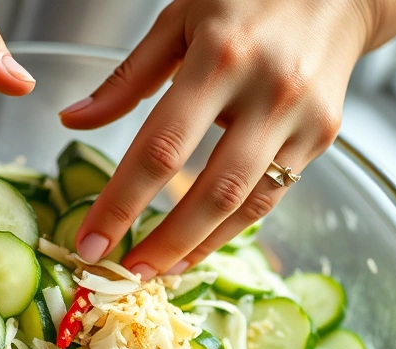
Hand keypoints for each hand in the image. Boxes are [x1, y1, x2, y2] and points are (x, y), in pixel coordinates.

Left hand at [62, 0, 376, 278]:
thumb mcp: (179, 20)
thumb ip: (127, 78)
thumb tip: (73, 121)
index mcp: (220, 58)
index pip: (160, 148)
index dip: (122, 202)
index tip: (90, 240)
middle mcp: (267, 92)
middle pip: (211, 190)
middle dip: (163, 243)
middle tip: (123, 276)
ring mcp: (301, 119)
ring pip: (246, 203)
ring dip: (198, 247)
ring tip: (157, 272)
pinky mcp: (322, 136)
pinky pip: (272, 195)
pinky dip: (231, 227)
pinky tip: (198, 244)